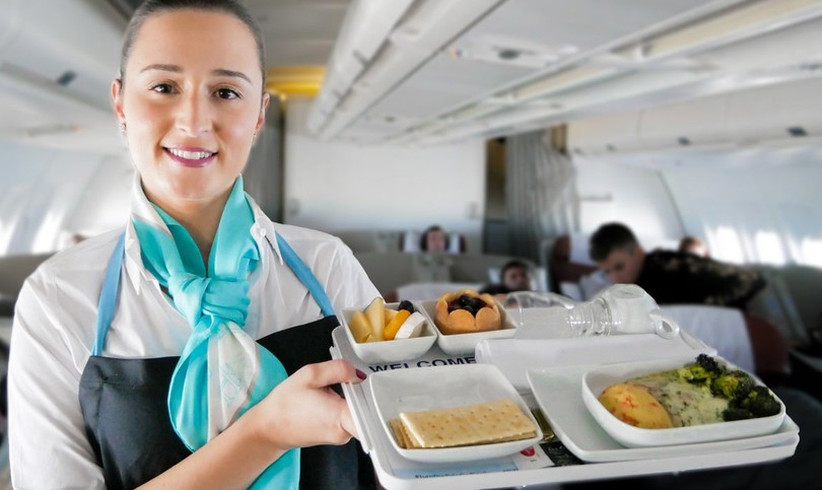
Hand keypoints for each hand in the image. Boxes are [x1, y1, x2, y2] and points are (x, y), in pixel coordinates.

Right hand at [248, 359, 364, 449]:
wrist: (268, 429)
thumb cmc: (285, 404)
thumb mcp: (309, 374)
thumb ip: (338, 369)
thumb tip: (358, 373)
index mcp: (340, 417)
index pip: (375, 412)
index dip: (379, 394)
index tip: (375, 380)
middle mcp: (345, 432)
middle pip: (370, 410)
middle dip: (366, 392)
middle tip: (356, 376)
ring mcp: (342, 436)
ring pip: (360, 413)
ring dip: (355, 398)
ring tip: (342, 385)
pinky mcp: (337, 435)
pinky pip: (351, 418)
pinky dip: (347, 405)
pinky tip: (337, 395)